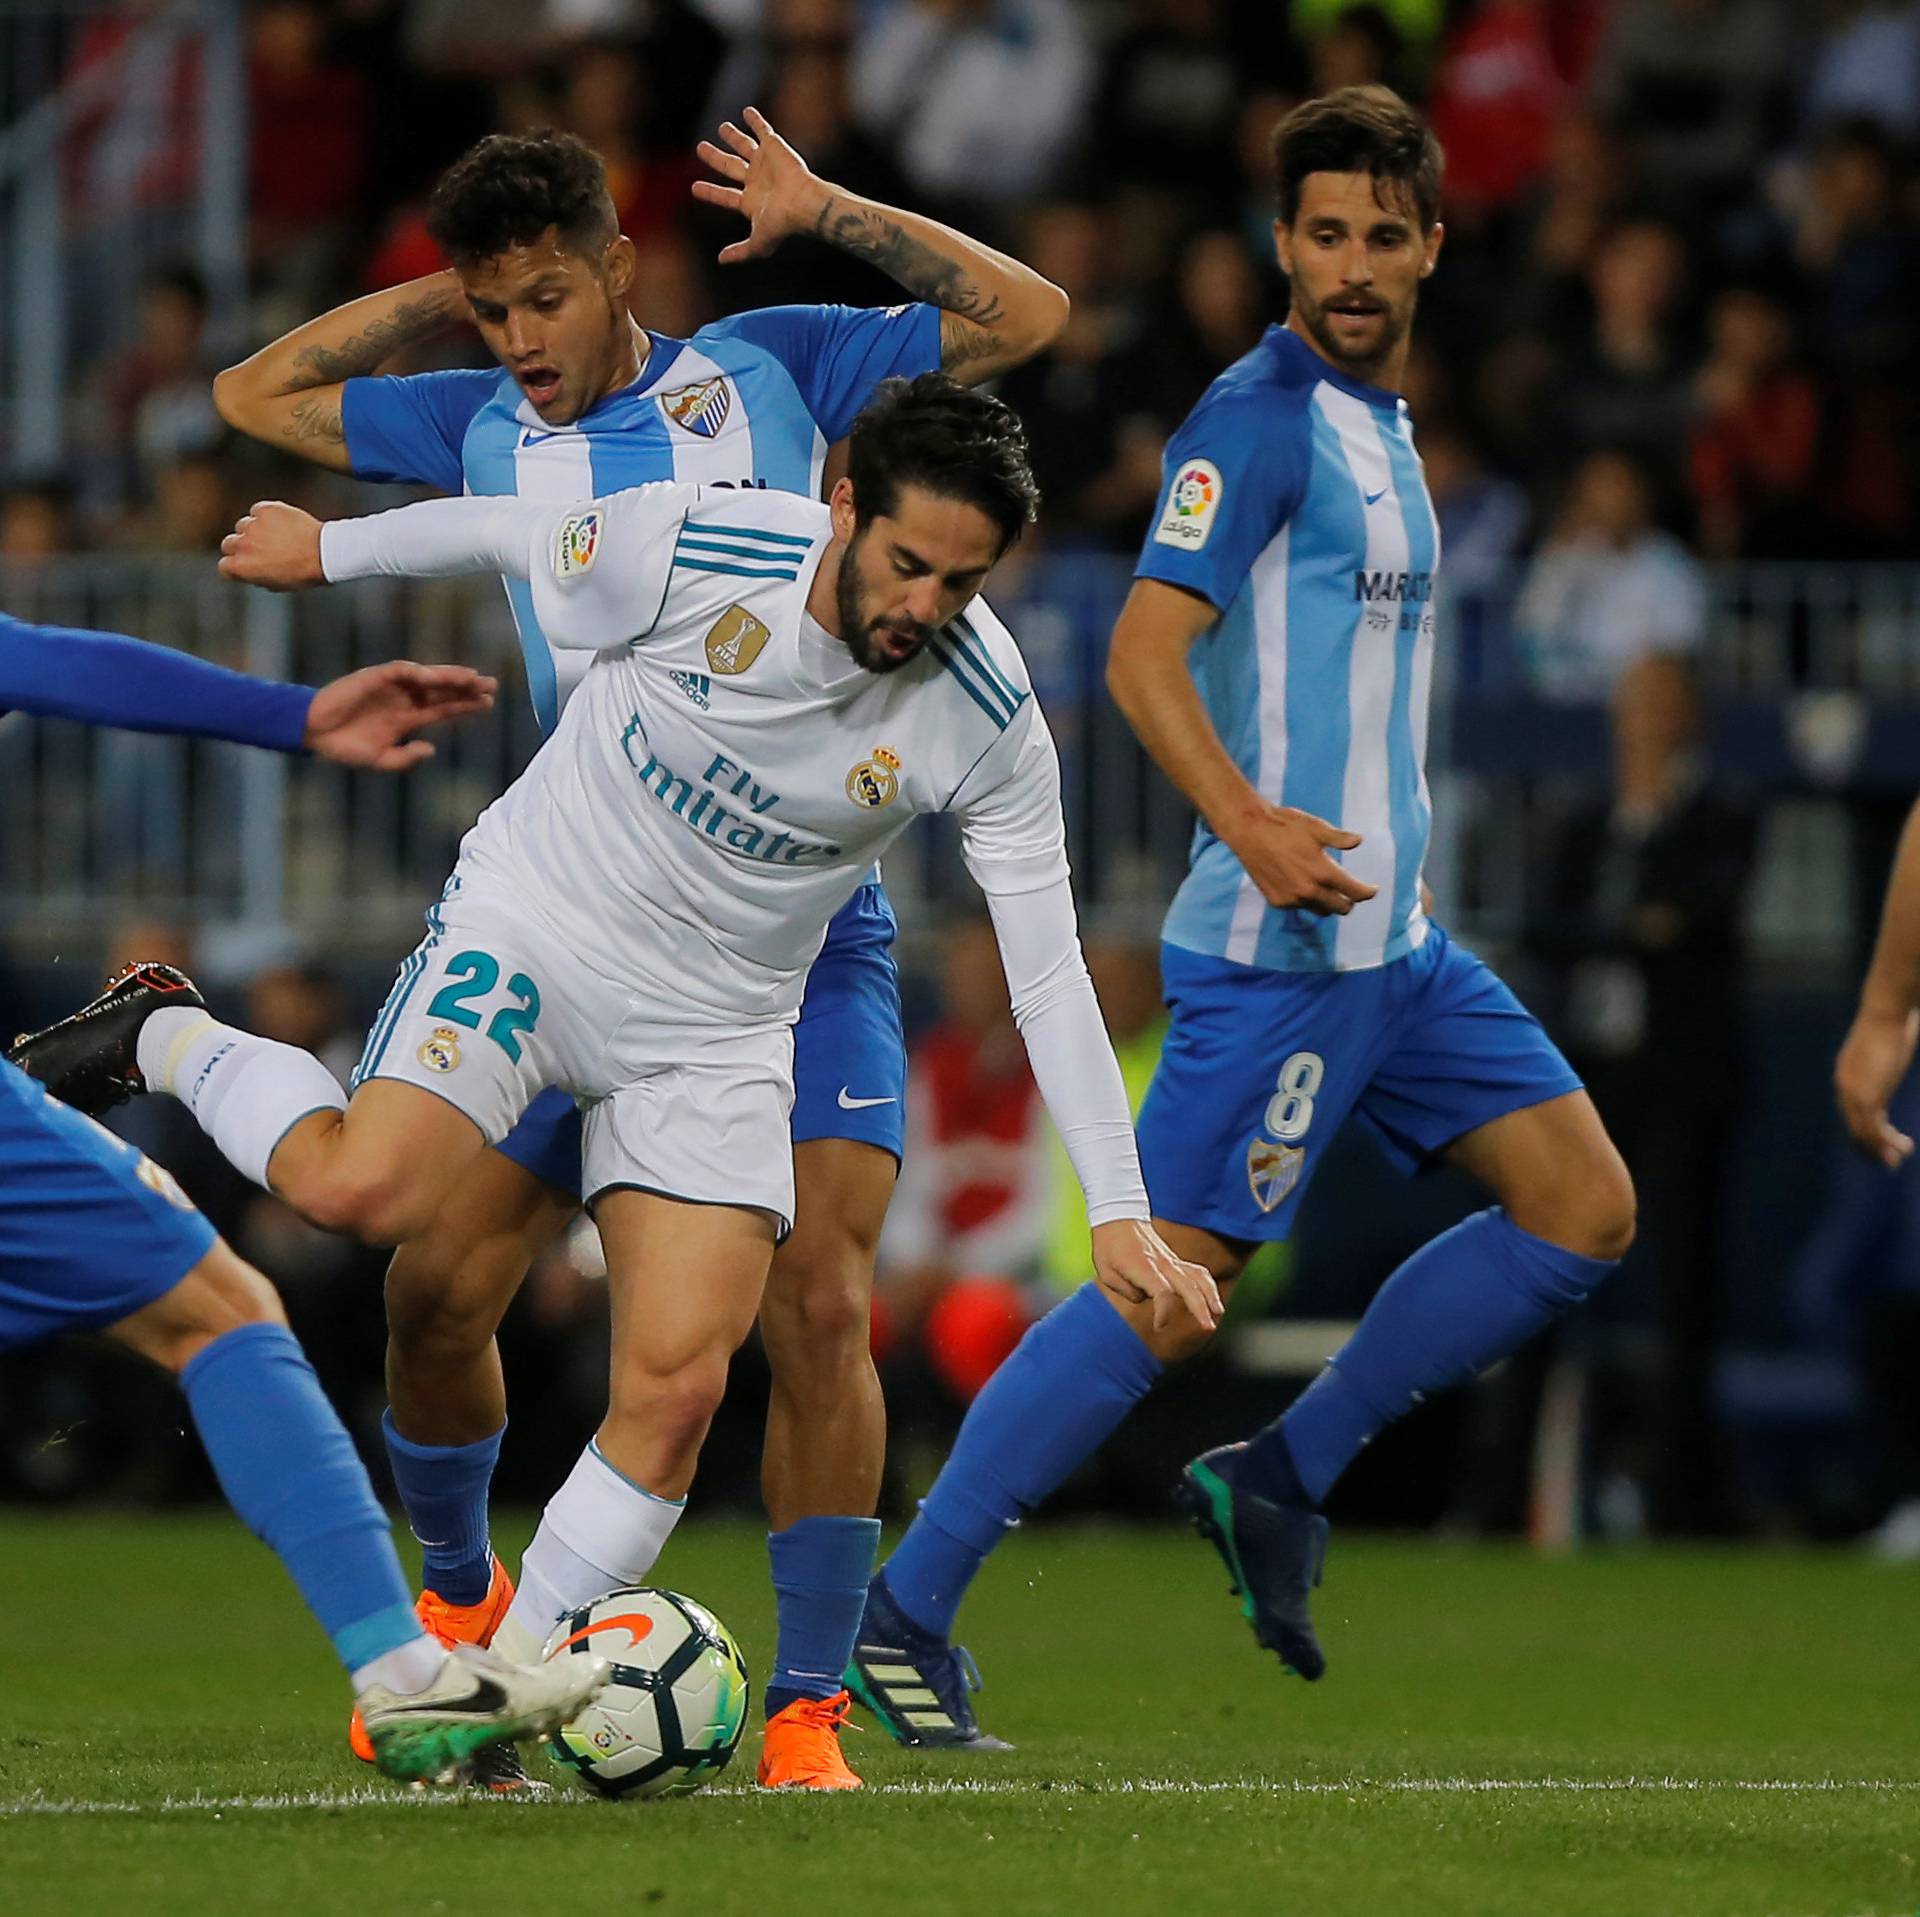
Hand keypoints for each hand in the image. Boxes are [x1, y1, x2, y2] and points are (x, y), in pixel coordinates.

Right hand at [219, 501, 324, 590]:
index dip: (236, 567)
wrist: (324, 552)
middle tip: (261, 550)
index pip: (224, 566)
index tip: (247, 567)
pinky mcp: (265, 509)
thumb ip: (257, 576)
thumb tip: (250, 571)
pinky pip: (258, 511)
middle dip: (241, 547)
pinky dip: (267, 516)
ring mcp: (252, 525)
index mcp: (241, 568)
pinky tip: (283, 523)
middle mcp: (242, 545)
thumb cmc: (304, 573)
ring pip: (243, 525)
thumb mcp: (278, 584)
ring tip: (278, 537)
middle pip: (230, 543)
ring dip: (255, 530)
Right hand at [304, 660, 497, 770]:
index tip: (489, 704)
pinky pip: (401, 671)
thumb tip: (431, 749)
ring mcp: (391, 687)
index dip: (465, 706)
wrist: (312, 734)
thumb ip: (405, 757)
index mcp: (408, 719)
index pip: (444, 709)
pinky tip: (435, 676)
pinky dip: (418, 672)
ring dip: (449, 677)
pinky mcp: (374, 677)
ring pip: (427, 678)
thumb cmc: (343, 746)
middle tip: (492, 686)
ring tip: (473, 678)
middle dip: (467, 688)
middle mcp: (404, 700)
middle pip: (443, 691)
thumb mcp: (380, 759)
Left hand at [692, 107, 831, 264]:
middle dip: (714, 158)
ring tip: (721, 128)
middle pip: (729, 167)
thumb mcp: (758, 243)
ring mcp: (764, 163)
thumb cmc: (782, 224)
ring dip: (732, 136)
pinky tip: (746, 111)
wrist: (803, 203)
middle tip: (700, 148)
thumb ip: (740, 252)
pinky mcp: (774, 147)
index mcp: (751, 202)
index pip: (725, 196)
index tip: (694, 188)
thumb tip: (721, 260)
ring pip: (743, 146)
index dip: (710, 192)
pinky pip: (763, 130)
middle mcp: (756, 181)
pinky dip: (755, 120)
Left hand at [1091, 1219, 1222, 1336]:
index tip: (1159, 1326)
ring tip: (1218, 1314)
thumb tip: (1146, 1298)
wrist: (1118, 1215)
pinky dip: (1207, 1286)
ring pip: (1199, 1277)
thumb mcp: (1105, 1271)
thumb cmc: (1108, 1245)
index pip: (1162, 1292)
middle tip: (1208, 1328)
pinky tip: (1212, 1301)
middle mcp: (1163, 1264)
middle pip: (1188, 1286)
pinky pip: (1197, 1272)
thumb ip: (1127, 1290)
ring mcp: (1171, 1260)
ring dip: (1210, 1296)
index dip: (1164, 1311)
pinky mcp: (1175, 1260)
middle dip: (1200, 1308)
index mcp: (1144, 1268)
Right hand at [1221, 801, 1376, 916]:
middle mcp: (1309, 891)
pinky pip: (1300, 907)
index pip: (1355, 892)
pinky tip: (1303, 887)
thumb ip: (1339, 839)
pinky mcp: (1277, 901)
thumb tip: (1358, 841)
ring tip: (1328, 891)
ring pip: (1320, 910)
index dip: (1368, 892)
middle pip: (1340, 908)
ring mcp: (1292, 899)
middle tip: (1351, 893)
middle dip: (1350, 902)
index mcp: (1323, 872)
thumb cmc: (1284, 825)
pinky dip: (1307, 900)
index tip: (1372, 890)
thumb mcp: (1316, 827)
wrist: (1249, 831)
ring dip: (1328, 903)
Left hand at [1835, 1002, 1918, 1167]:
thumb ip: (1884, 1062)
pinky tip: (1902, 1148)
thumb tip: (1896, 1055)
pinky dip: (1885, 1143)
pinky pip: (1872, 1129)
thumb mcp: (1884, 1049)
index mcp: (1846, 1076)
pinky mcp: (1866, 1097)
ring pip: (1863, 1133)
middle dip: (1871, 1147)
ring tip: (1898, 1160)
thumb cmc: (1892, 1024)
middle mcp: (1844, 1087)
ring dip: (1881, 1149)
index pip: (1852, 1112)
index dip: (1867, 1131)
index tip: (1885, 1141)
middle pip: (1853, 1126)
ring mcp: (1852, 1094)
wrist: (1886, 1014)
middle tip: (1889, 1161)